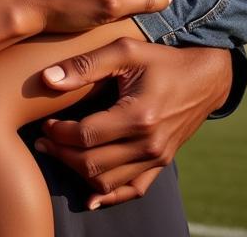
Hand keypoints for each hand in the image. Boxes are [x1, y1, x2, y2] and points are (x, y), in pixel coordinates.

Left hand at [35, 39, 233, 207]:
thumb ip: (85, 64)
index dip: (59, 132)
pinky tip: (90, 196)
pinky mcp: (161, 163)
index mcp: (138, 116)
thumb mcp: (124, 50)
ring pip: (108, 182)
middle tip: (43, 140)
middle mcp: (149, 144)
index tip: (45, 122)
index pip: (86, 136)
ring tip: (58, 153)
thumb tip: (47, 79)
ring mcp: (157, 158)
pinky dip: (109, 195)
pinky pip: (133, 190)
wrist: (204, 78)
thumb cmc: (161, 59)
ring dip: (77, 172)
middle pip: (92, 164)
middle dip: (61, 154)